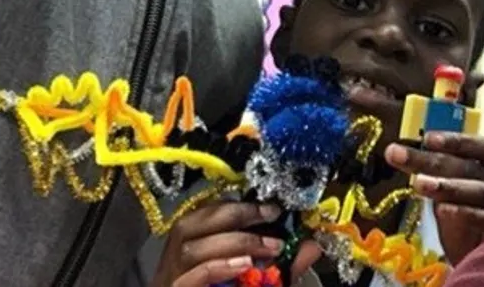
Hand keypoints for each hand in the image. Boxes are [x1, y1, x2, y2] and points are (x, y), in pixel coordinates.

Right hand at [149, 201, 317, 286]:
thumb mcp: (260, 282)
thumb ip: (283, 266)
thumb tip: (312, 246)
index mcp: (191, 252)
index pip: (201, 215)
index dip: (234, 206)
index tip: (270, 208)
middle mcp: (174, 264)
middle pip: (188, 225)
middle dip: (232, 216)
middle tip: (270, 218)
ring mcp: (171, 281)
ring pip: (189, 249)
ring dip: (232, 242)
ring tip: (266, 247)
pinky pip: (190, 279)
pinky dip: (216, 267)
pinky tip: (242, 266)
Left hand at [384, 132, 483, 264]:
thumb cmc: (473, 234)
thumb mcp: (455, 203)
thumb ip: (440, 184)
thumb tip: (408, 160)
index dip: (458, 140)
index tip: (426, 138)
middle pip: (473, 167)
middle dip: (433, 160)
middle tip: (398, 154)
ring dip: (448, 185)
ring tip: (418, 183)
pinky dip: (465, 212)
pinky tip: (442, 209)